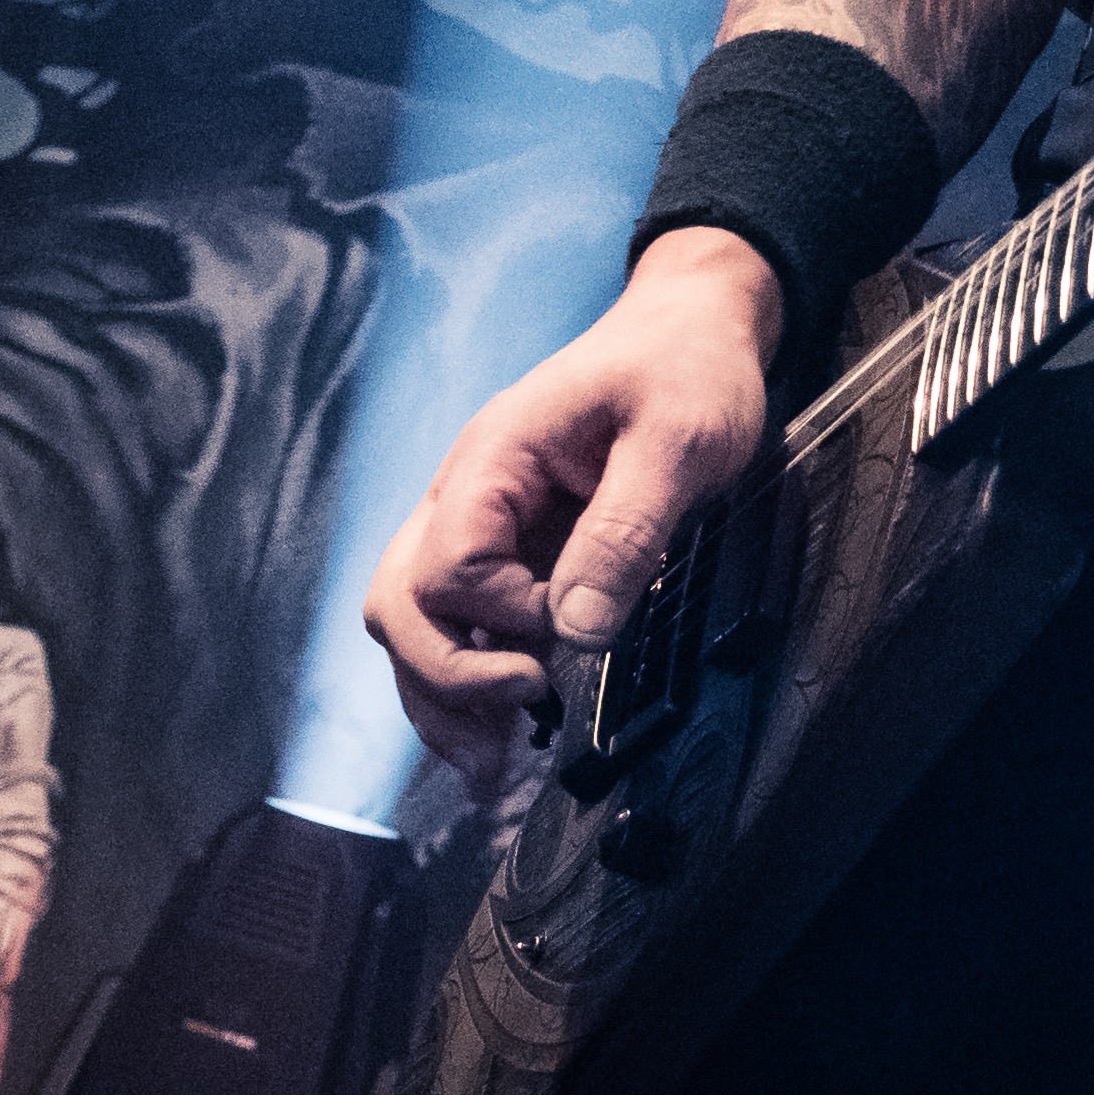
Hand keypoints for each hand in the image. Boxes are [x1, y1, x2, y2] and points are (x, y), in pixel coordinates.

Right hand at [364, 224, 780, 795]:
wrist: (693, 327)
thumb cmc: (686, 367)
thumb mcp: (680, 440)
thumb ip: (625, 530)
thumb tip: (575, 632)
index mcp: (492, 461)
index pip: (447, 568)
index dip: (500, 619)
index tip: (569, 632)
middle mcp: (465, 494)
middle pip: (400, 605)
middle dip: (446, 679)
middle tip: (516, 733)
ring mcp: (481, 522)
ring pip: (415, 623)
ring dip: (443, 697)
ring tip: (494, 768)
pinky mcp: (510, 546)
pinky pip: (462, 620)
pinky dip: (473, 675)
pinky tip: (511, 725)